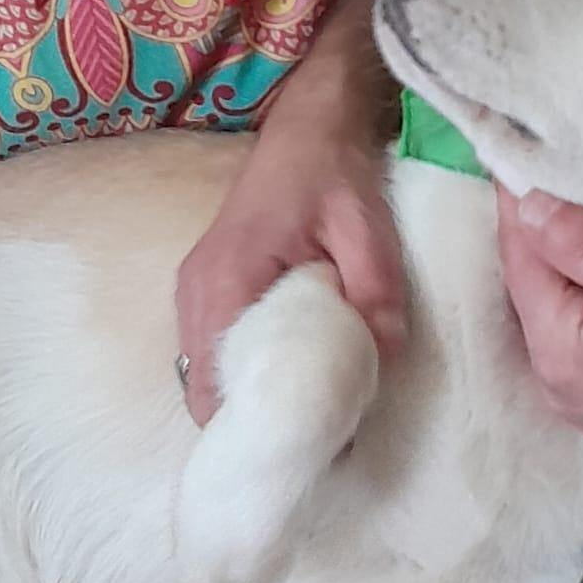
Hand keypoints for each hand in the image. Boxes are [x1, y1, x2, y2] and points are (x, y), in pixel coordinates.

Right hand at [176, 124, 405, 424]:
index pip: (214, 389)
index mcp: (226, 281)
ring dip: (249, 403)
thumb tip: (385, 357)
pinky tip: (292, 383)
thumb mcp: (366, 228)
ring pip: (208, 375)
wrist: (308, 124)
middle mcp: (196, 292)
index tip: (300, 457)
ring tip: (310, 424)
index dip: (250, 433)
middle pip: (205, 393)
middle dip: (252, 428)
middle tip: (316, 449)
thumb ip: (374, 291)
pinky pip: (216, 351)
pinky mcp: (211, 285)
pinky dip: (246, 376)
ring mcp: (197, 289)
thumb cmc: (333, 171)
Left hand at [496, 188, 582, 517]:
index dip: (517, 197)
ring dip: (564, 254)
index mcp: (557, 351)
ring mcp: (582, 394)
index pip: (520, 254)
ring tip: (576, 198)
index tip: (517, 143)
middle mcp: (555, 379)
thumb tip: (527, 205)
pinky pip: (582, 326)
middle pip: (532, 280)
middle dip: (536, 223)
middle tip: (547, 159)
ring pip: (557, 302)